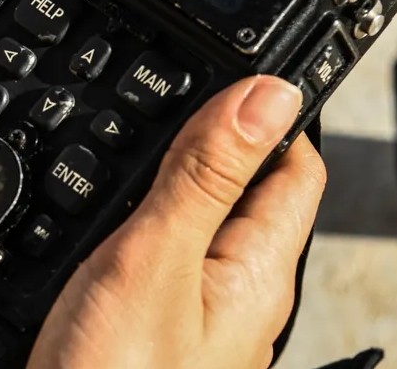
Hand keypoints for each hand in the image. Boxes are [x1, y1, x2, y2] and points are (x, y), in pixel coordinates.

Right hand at [28, 76, 326, 368]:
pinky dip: (135, 222)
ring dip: (165, 177)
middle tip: (157, 94)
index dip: (266, 108)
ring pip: (196, 222)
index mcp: (258, 274)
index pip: (297, 166)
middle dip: (206, 136)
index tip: (218, 66)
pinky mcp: (152, 330)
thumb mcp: (154, 261)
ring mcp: (195, 316)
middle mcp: (238, 296)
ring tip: (121, 144)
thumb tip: (271, 93)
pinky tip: (98, 218)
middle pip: (245, 190)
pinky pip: (160, 257)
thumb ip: (205, 177)